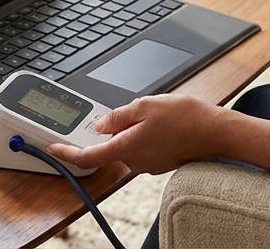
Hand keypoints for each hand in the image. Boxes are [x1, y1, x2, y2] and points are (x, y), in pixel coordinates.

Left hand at [47, 94, 227, 174]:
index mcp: (125, 147)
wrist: (215, 132)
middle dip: (112, 129)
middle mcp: (134, 161)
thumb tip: (102, 125)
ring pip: (127, 145)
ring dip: (131, 130)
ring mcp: (148, 164)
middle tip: (128, 110)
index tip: (53, 147)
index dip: (66, 153)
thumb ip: (119, 116)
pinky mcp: (159, 162)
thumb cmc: (185, 118)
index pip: (87, 156)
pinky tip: (162, 122)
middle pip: (109, 147)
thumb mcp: (145, 105)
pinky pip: (142, 148)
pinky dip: (144, 135)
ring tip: (154, 112)